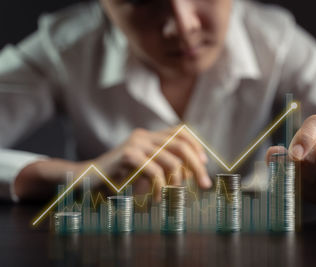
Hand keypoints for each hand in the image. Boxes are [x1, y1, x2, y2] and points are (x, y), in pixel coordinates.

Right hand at [93, 126, 210, 200]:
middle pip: (181, 145)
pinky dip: (160, 188)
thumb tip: (191, 172)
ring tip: (173, 196)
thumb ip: (166, 167)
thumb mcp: (146, 170)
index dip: (196, 145)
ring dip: (177, 182)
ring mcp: (136, 143)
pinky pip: (155, 171)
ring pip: (171, 160)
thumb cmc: (118, 178)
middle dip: (197, 166)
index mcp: (149, 136)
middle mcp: (144, 135)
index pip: (180, 131)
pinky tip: (156, 198)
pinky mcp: (127, 154)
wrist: (87, 180)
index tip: (205, 163)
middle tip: (205, 185)